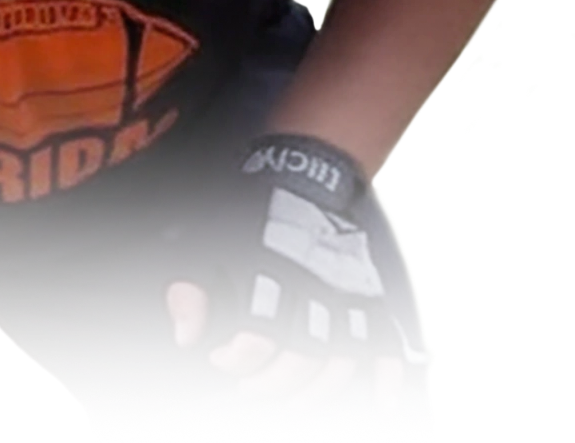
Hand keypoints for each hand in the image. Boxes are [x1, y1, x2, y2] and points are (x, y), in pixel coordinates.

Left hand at [161, 133, 406, 418]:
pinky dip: (388, 375)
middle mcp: (310, 287)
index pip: (255, 340)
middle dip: (271, 382)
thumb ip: (188, 290)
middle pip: (298, 358)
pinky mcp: (366, 292)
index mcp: (266, 274)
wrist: (299, 172)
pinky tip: (381, 402)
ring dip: (317, 389)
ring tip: (293, 401)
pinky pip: (386, 340)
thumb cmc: (248, 210)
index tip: (219, 357)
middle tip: (250, 386)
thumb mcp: (203, 241)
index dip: (235, 359)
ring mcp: (343, 292)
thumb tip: (185, 336)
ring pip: (339, 360)